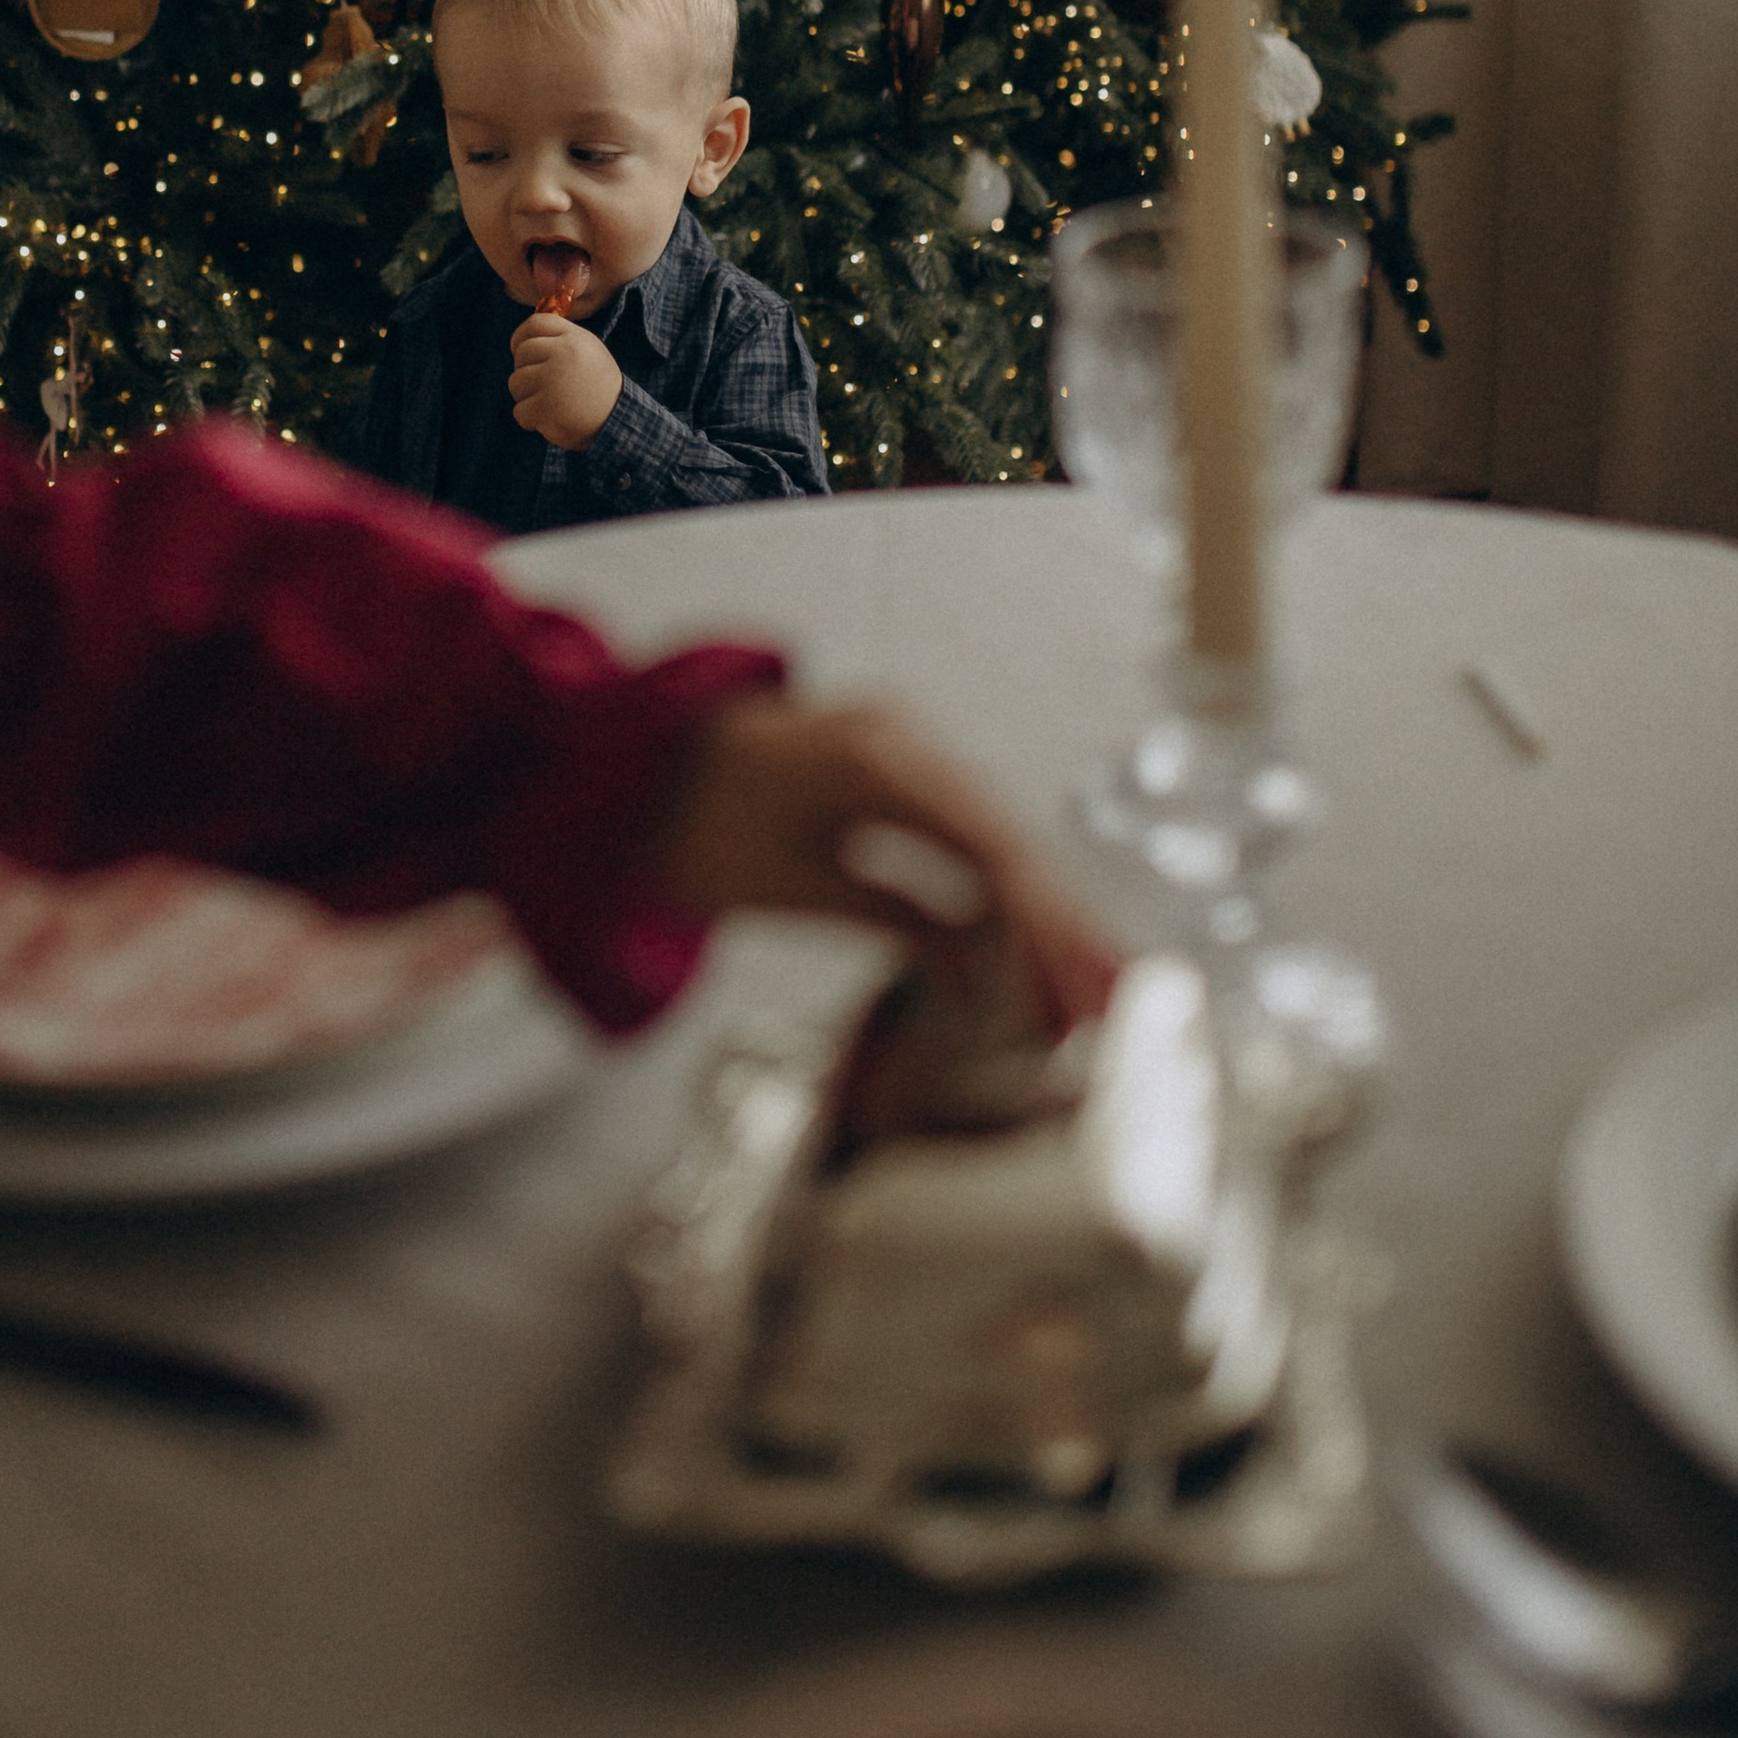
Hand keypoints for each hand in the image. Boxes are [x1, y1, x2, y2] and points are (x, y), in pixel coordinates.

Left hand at [509, 308, 622, 449]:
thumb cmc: (597, 387)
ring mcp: (554, 380)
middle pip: (521, 354)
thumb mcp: (588, 352)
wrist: (617, 420)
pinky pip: (519, 411)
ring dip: (527, 398)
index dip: (520, 337)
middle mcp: (564, 354)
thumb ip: (560, 341)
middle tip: (545, 387)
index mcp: (574, 338)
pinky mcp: (547, 407)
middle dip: (526, 372)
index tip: (519, 351)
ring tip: (552, 403)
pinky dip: (531, 420)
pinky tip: (552, 419)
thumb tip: (522, 341)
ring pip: (515, 383)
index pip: (535, 324)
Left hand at [647, 697, 1118, 1038]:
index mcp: (877, 756)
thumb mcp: (789, 886)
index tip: (1077, 985)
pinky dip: (998, 891)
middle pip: (1007, 839)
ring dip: (1040, 913)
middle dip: (1060, 925)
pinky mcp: (893, 770)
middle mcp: (903, 736)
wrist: (627, 770)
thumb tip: (977, 973)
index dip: (1043, 920)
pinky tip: (1032, 945)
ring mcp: (902, 745)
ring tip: (1090, 988)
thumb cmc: (690, 825)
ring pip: (994, 837)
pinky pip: (961, 832)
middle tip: (1111, 1001)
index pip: (989, 844)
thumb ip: (892, 916)